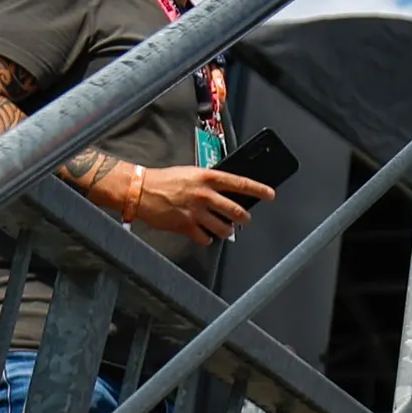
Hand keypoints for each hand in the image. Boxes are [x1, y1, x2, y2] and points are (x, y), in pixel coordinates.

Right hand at [134, 166, 271, 242]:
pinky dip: (207, 238)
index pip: (241, 183)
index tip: (271, 195)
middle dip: (244, 218)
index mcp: (209, 178)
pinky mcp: (185, 226)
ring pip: (224, 228)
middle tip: (244, 219)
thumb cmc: (166, 180)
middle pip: (236, 211)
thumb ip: (211, 183)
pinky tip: (204, 234)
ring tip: (225, 229)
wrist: (141, 190)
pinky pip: (205, 238)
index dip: (259, 190)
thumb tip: (227, 191)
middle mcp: (205, 195)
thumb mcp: (193, 174)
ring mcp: (196, 212)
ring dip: (227, 230)